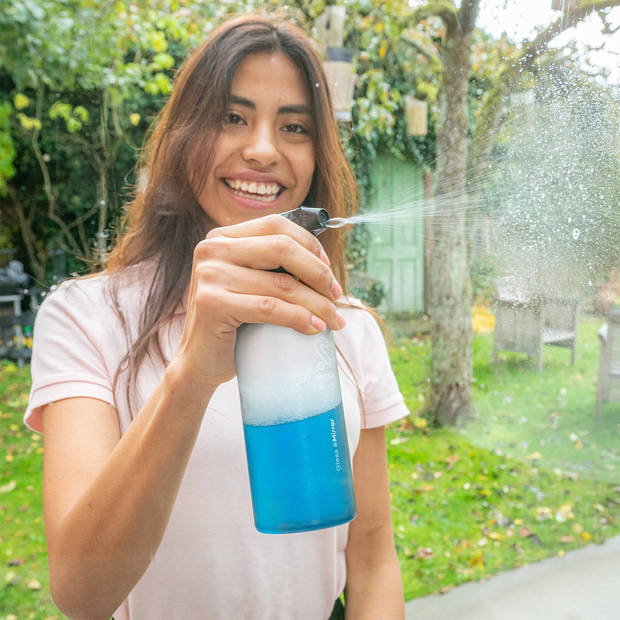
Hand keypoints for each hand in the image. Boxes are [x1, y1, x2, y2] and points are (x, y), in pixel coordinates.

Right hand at [173, 214, 344, 387]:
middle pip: (282, 248)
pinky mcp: (212, 304)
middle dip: (318, 272)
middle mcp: (212, 249)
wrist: (200, 362)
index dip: (310, 244)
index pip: (277, 225)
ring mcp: (210, 275)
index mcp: (222, 238)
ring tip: (334, 319)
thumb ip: (271, 266)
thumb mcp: (248, 283)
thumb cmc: (233, 323)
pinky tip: (315, 327)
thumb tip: (323, 261)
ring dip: (317, 303)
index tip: (329, 270)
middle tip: (336, 296)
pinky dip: (299, 318)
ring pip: (282, 283)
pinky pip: (270, 307)